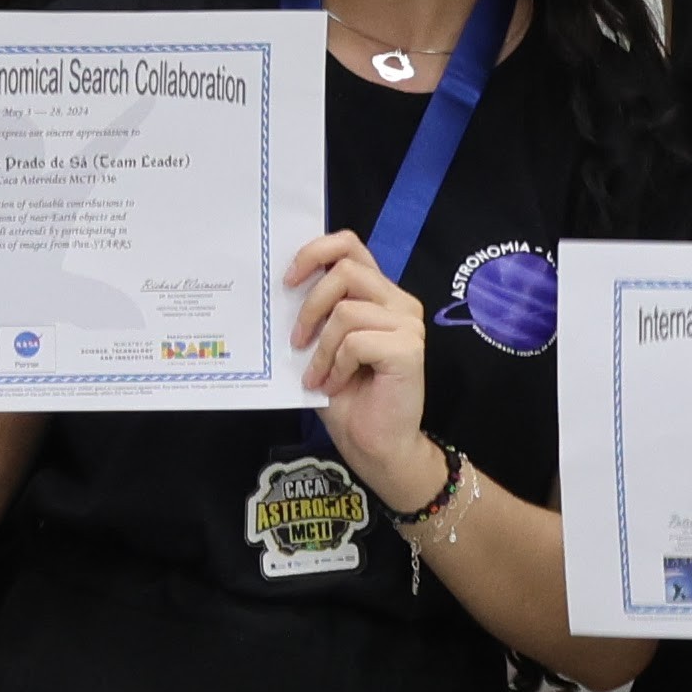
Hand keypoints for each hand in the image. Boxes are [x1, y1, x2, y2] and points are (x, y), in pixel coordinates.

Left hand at [287, 229, 440, 504]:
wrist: (376, 445)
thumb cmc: (348, 397)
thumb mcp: (322, 346)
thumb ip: (316, 313)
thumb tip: (282, 287)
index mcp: (379, 294)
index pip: (350, 245)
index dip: (315, 252)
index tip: (288, 280)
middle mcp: (399, 302)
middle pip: (345, 270)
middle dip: (310, 305)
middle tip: (296, 341)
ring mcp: (408, 324)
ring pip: (346, 311)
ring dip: (321, 349)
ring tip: (317, 376)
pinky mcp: (409, 348)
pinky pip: (355, 342)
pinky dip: (335, 367)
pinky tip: (334, 386)